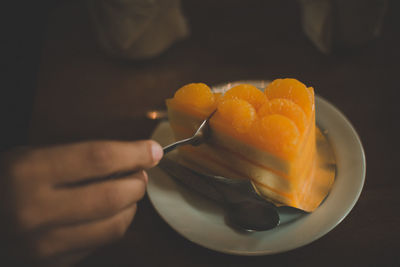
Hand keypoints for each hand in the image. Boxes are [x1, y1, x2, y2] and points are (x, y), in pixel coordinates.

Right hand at [0, 140, 162, 265]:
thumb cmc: (10, 182)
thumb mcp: (34, 157)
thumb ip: (81, 157)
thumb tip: (132, 159)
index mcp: (28, 173)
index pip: (98, 159)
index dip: (133, 153)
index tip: (152, 151)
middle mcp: (35, 212)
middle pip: (112, 196)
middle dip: (137, 183)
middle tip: (139, 174)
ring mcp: (44, 245)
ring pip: (114, 225)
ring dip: (131, 206)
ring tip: (127, 193)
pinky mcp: (52, 264)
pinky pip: (101, 243)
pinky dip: (114, 225)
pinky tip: (108, 213)